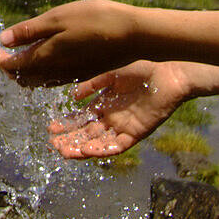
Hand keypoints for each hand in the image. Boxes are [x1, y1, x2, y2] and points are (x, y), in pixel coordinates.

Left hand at [0, 0, 139, 86]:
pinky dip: (40, 73)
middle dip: (8, 69)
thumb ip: (30, 31)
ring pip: (38, 80)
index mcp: (45, 58)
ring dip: (23, 72)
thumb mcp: (58, 18)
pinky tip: (43, 62)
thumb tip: (2, 40)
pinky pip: (53, 79)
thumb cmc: (96, 20)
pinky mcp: (82, 73)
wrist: (135, 35)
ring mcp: (70, 75)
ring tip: (15, 60)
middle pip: (23, 77)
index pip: (12, 65)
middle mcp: (55, 72)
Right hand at [49, 60, 189, 157]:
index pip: (81, 119)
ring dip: (81, 148)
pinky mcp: (136, 133)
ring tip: (65, 151)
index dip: (66, 124)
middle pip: (86, 134)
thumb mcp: (110, 74)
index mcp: (104, 104)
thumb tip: (73, 97)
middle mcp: (112, 118)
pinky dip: (103, 149)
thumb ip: (92, 85)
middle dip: (69, 140)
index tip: (51, 128)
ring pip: (98, 143)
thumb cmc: (142, 67)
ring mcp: (123, 127)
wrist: (168, 71)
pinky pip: (117, 146)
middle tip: (53, 144)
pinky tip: (88, 150)